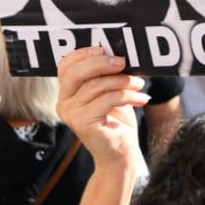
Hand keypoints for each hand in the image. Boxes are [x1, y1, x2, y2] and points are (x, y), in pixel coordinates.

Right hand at [56, 48, 148, 172]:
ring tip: (139, 85)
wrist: (121, 155)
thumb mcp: (110, 92)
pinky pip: (106, 100)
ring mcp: (71, 114)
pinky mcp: (83, 124)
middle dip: (101, 63)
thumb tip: (118, 53)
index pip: (66, 65)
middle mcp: (64, 103)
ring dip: (122, 81)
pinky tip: (141, 99)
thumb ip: (106, 75)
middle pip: (76, 73)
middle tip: (123, 62)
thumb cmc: (116, 121)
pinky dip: (127, 96)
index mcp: (67, 92)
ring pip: (96, 85)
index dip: (84, 54)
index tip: (106, 49)